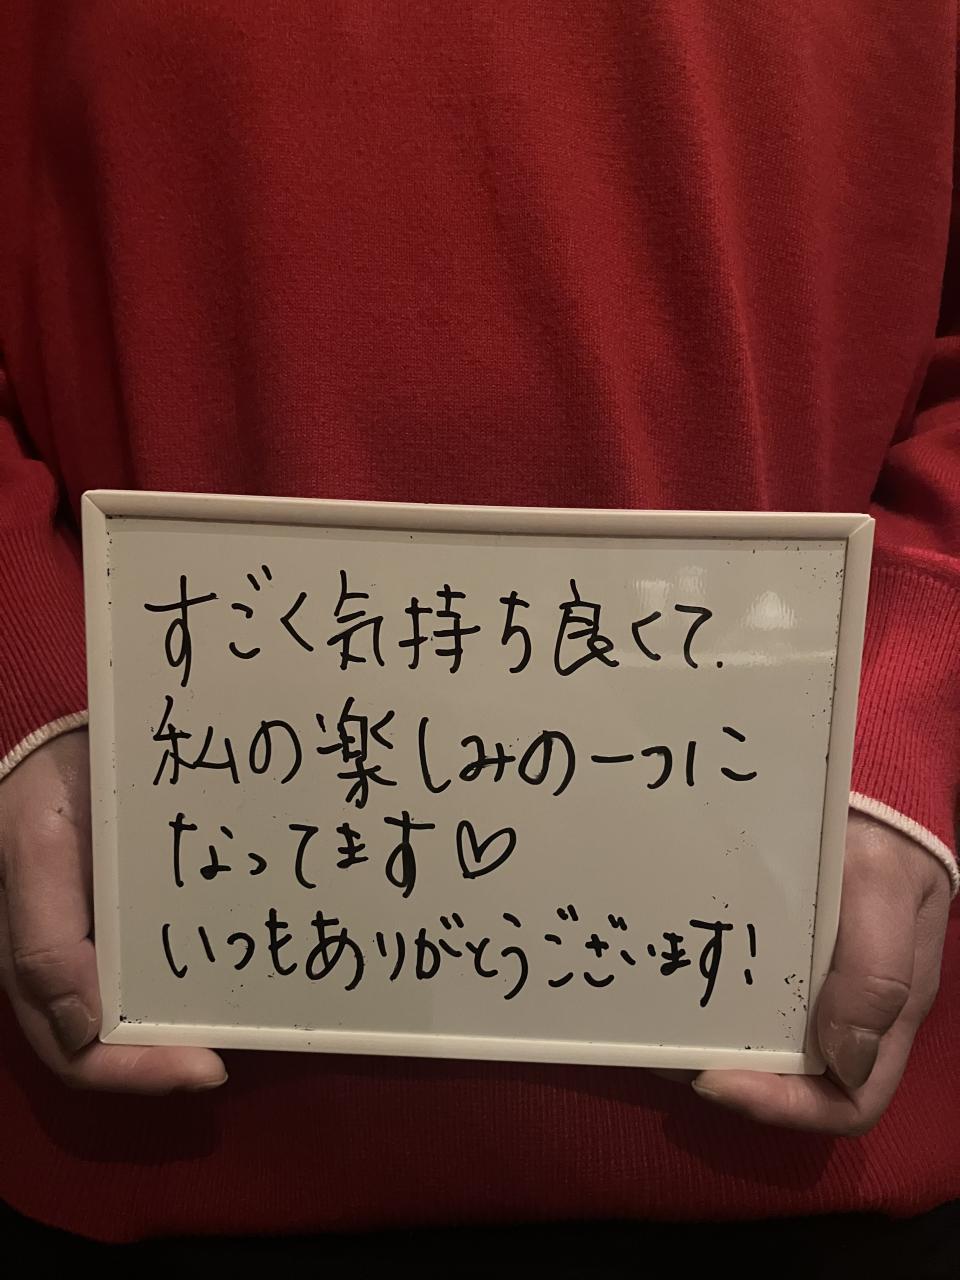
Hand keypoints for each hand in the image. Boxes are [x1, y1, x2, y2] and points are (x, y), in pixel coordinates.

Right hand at [0, 729, 225, 1092]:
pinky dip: (198, 977)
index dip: (138, 1072)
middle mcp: (72, 968)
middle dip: (171, 1060)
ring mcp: (103, 945)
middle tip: (234, 1054)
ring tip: (246, 1021)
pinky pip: (163, 960)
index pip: (80, 1052)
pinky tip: (240, 968)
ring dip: (188, 1024)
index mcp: (40, 966)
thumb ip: (46, 941)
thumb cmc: (45, 794)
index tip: (208, 1069)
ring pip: (143, 1009)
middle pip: (116, 1044)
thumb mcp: (38, 852)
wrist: (62, 745)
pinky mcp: (131, 918)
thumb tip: (82, 1032)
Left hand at [690, 811, 951, 1134]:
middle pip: (789, 1077)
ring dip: (704, 1037)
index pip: (846, 1101)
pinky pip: (739, 986)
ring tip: (650, 1019)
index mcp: (883, 1015)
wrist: (870, 791)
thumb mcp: (886, 893)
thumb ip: (877, 973)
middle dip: (725, 1072)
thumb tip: (844, 1057)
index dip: (783, 1107)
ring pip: (757, 1037)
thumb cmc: (884, 841)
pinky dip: (702, 990)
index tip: (713, 1080)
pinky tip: (664, 970)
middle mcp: (843, 1011)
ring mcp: (808, 982)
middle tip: (660, 1050)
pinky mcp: (777, 951)